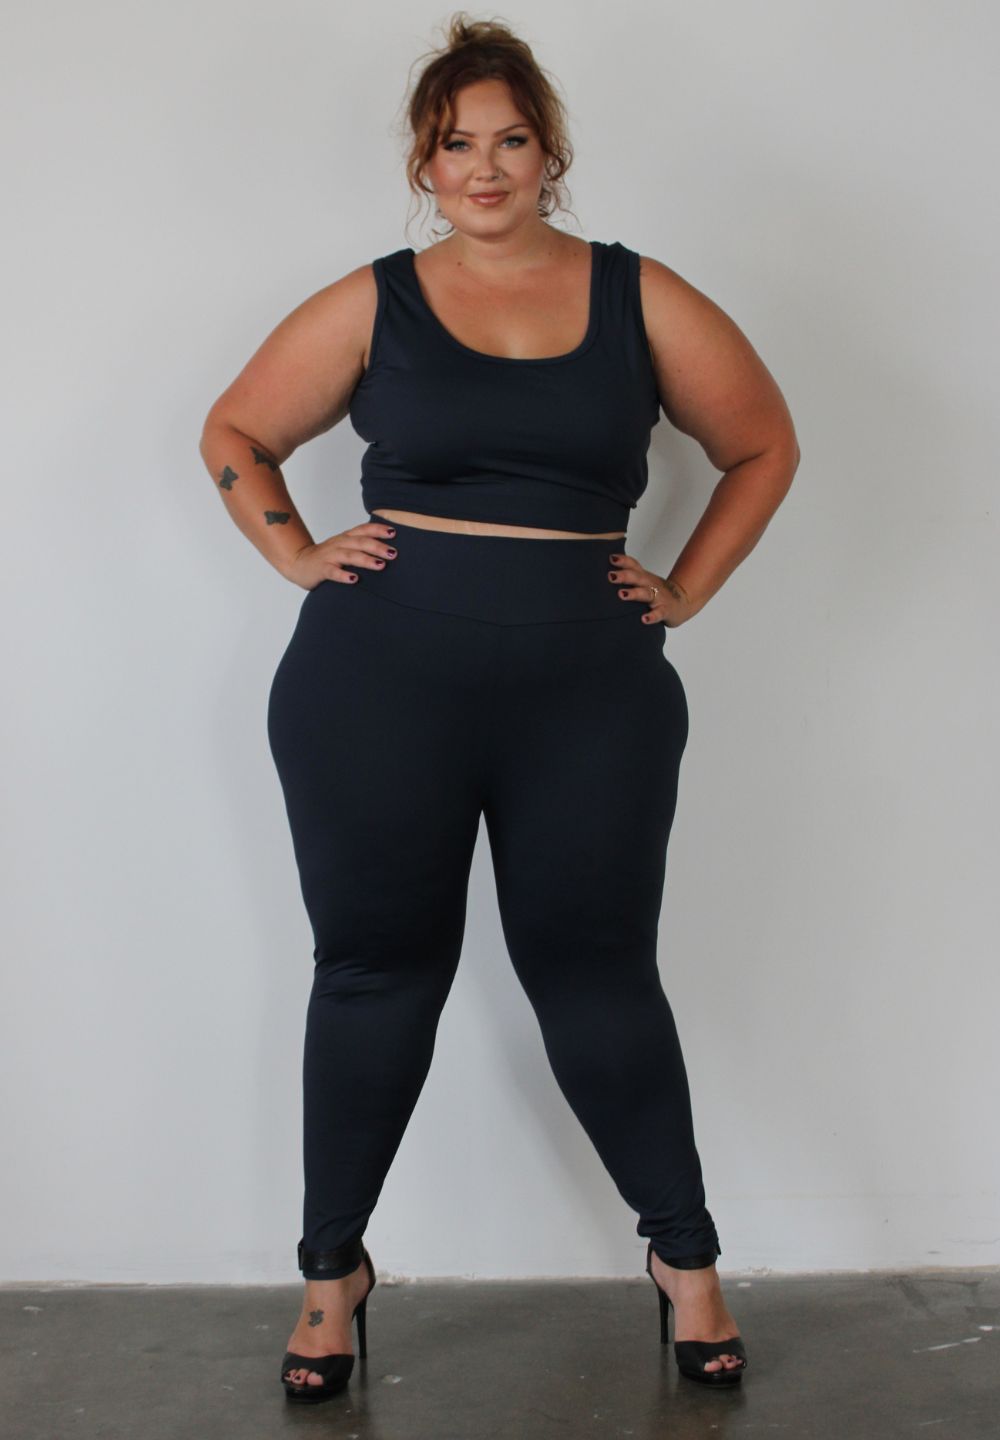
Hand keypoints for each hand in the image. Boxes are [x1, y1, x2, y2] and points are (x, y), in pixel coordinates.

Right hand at [282, 519, 398, 590]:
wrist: (298, 563)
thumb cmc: (327, 558)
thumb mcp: (344, 549)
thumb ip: (361, 548)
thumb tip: (388, 553)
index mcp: (346, 538)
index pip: (363, 529)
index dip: (378, 529)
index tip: (394, 532)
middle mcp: (339, 544)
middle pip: (360, 542)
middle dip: (377, 546)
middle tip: (393, 553)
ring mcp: (329, 556)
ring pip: (349, 555)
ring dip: (365, 559)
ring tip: (381, 565)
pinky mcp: (321, 569)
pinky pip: (332, 571)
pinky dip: (343, 575)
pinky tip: (354, 579)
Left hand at [607, 548, 687, 626]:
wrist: (683, 602)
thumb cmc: (657, 592)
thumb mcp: (643, 581)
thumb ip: (627, 576)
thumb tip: (603, 573)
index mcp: (643, 577)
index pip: (633, 565)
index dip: (623, 561)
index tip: (611, 558)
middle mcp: (650, 584)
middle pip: (637, 577)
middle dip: (624, 576)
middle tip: (610, 576)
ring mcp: (658, 597)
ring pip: (646, 593)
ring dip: (634, 593)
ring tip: (622, 594)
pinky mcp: (665, 610)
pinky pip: (659, 613)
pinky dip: (652, 616)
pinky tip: (644, 619)